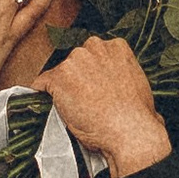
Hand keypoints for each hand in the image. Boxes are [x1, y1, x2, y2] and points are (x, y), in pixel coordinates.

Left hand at [45, 37, 170, 177]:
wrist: (129, 131)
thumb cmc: (137, 115)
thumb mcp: (138, 83)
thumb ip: (122, 74)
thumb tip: (117, 84)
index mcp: (116, 46)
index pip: (94, 54)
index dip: (92, 73)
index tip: (94, 87)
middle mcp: (94, 47)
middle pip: (76, 61)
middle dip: (77, 78)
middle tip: (84, 101)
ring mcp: (74, 61)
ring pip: (59, 73)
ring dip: (62, 89)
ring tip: (74, 110)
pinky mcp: (58, 78)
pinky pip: (41, 84)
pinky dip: (41, 95)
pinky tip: (49, 107)